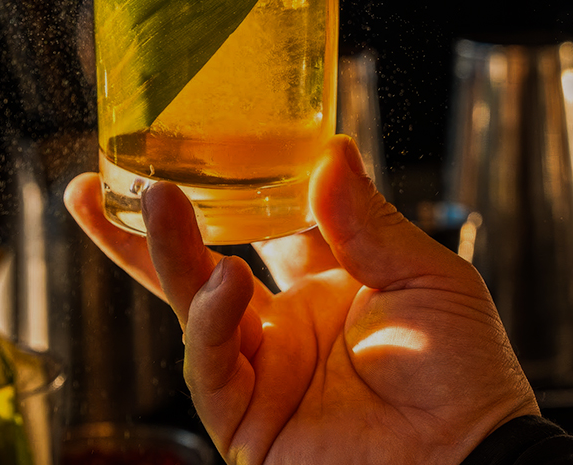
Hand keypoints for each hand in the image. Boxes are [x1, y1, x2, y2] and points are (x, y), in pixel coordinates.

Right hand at [65, 135, 538, 464]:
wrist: (472, 463)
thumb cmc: (463, 375)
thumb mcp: (424, 278)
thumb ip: (368, 220)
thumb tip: (332, 149)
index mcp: (326, 284)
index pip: (261, 224)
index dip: (230, 186)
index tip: (204, 139)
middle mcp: (284, 324)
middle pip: (202, 262)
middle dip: (151, 225)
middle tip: (101, 179)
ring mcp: (262, 371)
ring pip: (191, 304)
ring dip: (169, 251)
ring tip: (155, 200)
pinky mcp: (246, 419)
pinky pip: (212, 363)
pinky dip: (210, 321)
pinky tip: (223, 284)